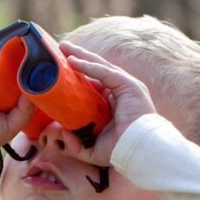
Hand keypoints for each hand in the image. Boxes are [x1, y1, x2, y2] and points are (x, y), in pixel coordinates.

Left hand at [57, 40, 156, 165]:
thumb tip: (63, 133)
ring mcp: (126, 86)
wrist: (139, 151)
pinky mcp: (128, 85)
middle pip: (96, 69)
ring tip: (64, 47)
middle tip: (61, 48)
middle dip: (78, 57)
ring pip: (100, 65)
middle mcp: (120, 91)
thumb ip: (77, 145)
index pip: (94, 83)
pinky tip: (73, 61)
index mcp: (114, 103)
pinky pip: (104, 72)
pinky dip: (89, 65)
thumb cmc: (121, 151)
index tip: (61, 69)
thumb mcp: (93, 149)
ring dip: (81, 55)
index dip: (79, 74)